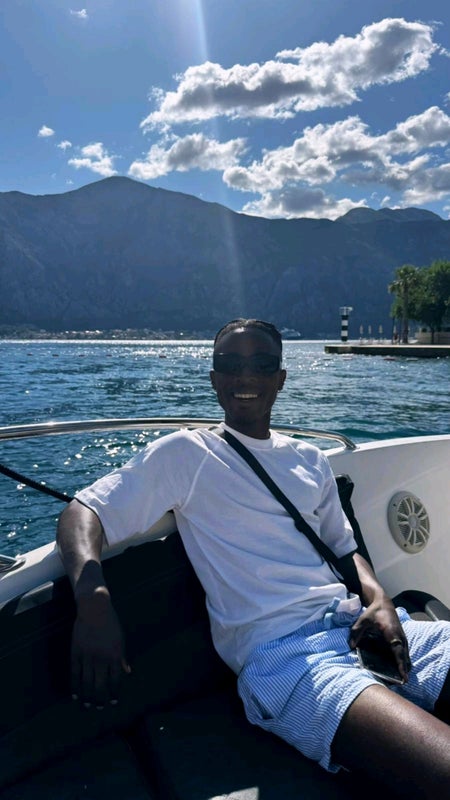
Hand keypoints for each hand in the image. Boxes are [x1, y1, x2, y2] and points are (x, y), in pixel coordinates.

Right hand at [71, 589, 130, 708]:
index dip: (114, 693)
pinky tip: (75, 695)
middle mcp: (101, 658)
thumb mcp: (121, 639)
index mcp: (114, 655)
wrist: (94, 608)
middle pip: (100, 685)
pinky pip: (75, 672)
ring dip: (87, 696)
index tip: (113, 702)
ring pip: (86, 682)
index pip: (115, 680)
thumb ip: (122, 657)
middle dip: (100, 699)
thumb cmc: (111, 623)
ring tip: (87, 706)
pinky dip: (75, 685)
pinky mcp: (76, 652)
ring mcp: (87, 656)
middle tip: (99, 709)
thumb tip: (127, 672)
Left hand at [349, 599, 411, 682]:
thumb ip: (356, 632)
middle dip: (403, 670)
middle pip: (404, 657)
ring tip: (399, 681)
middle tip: (400, 684)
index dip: (400, 664)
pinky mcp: (402, 640)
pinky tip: (399, 671)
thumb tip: (351, 646)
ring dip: (404, 667)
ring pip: (406, 656)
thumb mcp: (363, 619)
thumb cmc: (373, 611)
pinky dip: (403, 662)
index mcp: (392, 632)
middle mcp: (400, 637)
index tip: (403, 676)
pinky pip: (404, 653)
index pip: (397, 650)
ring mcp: (402, 638)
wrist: (383, 602)